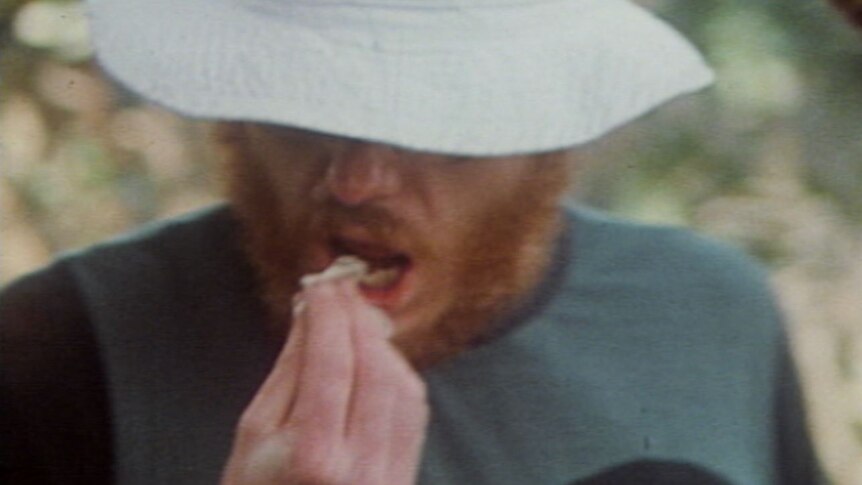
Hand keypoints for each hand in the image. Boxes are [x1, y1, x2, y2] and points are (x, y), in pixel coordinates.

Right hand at [221, 278, 428, 484]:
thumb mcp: (253, 436)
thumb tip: (311, 314)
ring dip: (381, 342)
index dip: (329, 315)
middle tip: (341, 288)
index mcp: (313, 459)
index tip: (323, 283)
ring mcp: (389, 476)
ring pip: (402, 385)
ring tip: (355, 317)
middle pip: (374, 368)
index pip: (330, 363)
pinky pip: (413, 410)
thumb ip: (288, 372)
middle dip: (359, 319)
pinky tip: (375, 355)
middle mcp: (361, 468)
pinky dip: (397, 372)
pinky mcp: (403, 477)